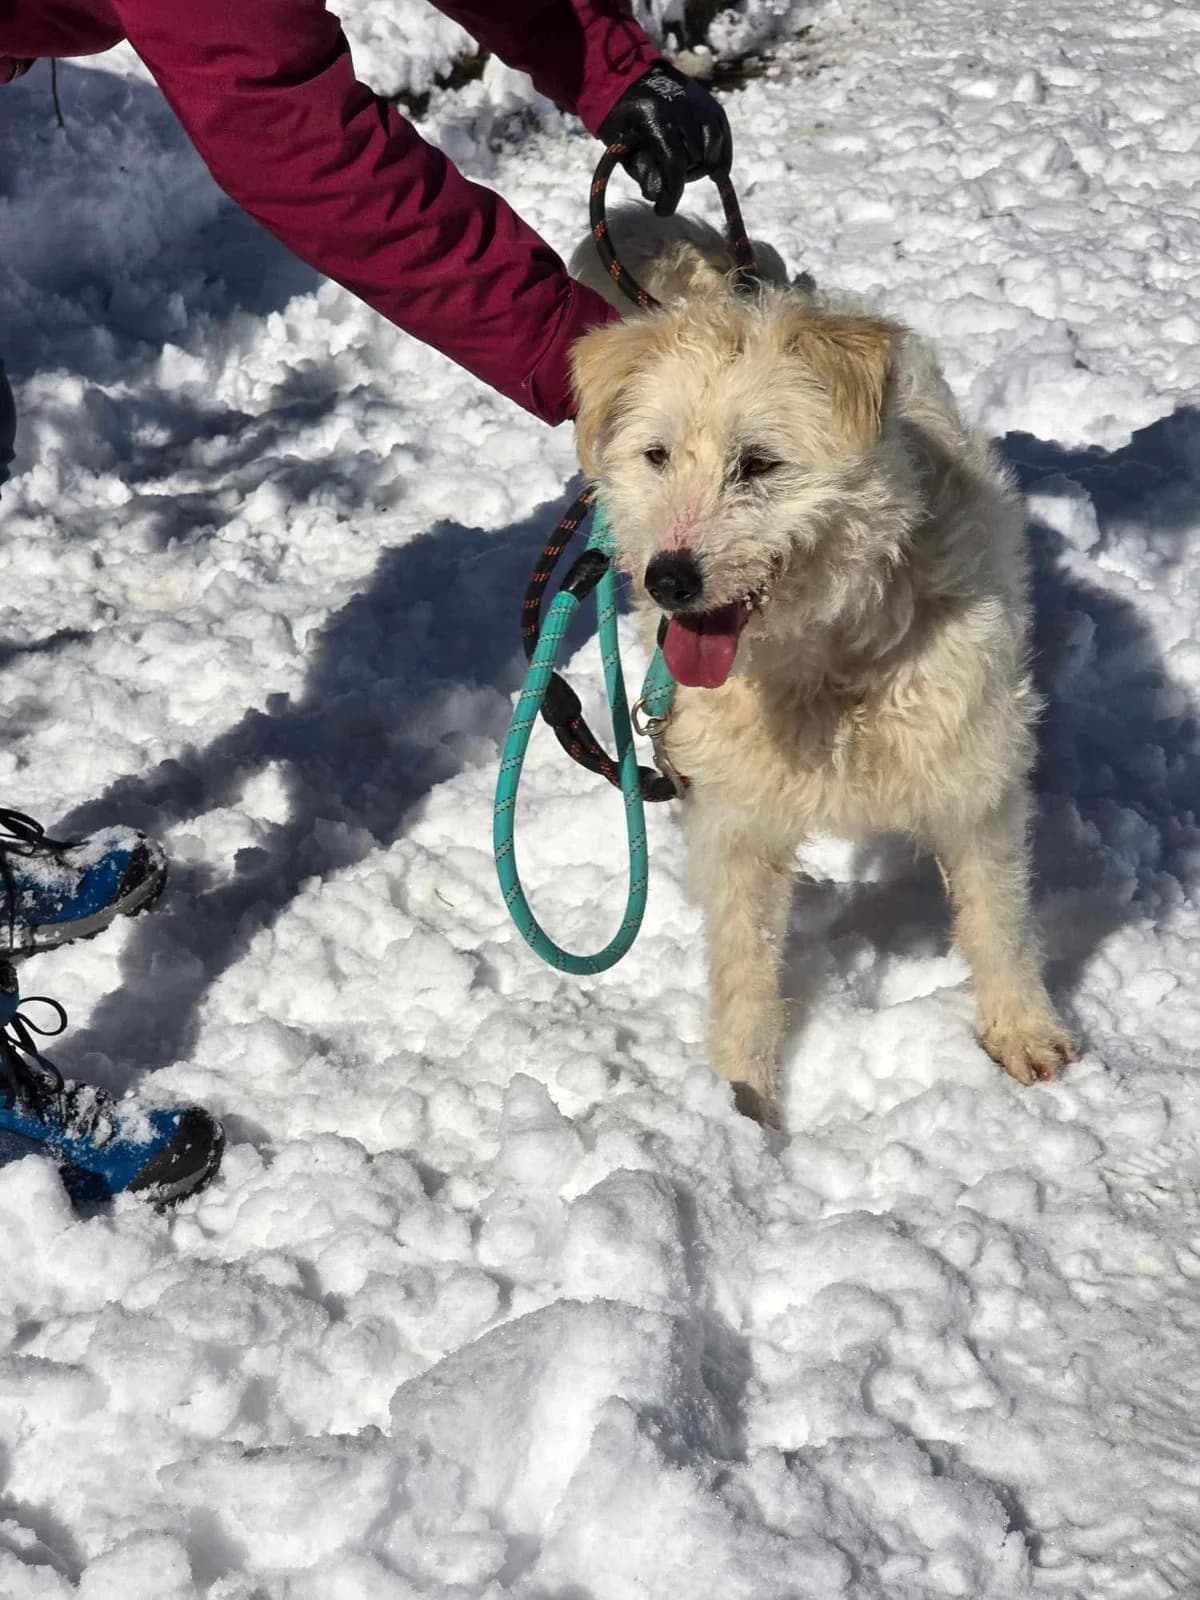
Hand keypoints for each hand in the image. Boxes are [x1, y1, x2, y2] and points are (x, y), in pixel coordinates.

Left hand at [598, 64, 730, 216]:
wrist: (633, 76)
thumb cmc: (623, 116)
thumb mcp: (621, 144)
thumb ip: (641, 170)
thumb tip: (659, 195)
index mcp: (657, 117)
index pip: (674, 163)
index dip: (671, 193)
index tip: (663, 211)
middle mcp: (684, 109)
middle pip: (695, 158)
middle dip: (683, 177)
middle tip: (669, 182)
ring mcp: (701, 104)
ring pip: (713, 148)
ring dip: (702, 166)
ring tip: (687, 172)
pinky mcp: (711, 105)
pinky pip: (723, 137)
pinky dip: (720, 156)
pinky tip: (716, 172)